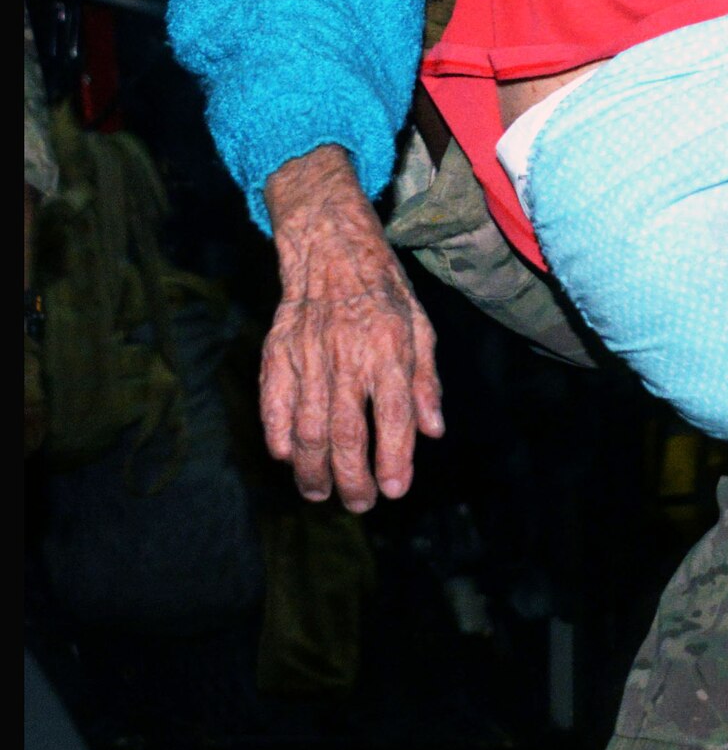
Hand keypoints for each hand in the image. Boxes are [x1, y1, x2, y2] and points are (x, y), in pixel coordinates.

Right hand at [262, 145, 443, 509]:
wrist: (330, 245)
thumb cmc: (383, 290)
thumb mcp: (421, 327)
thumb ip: (426, 382)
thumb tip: (432, 431)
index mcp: (390, 349)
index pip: (392, 416)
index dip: (393, 459)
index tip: (394, 490)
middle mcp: (348, 355)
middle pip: (346, 433)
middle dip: (351, 478)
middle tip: (359, 504)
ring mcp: (308, 354)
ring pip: (307, 427)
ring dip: (313, 469)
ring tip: (319, 493)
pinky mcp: (278, 351)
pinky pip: (274, 402)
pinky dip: (278, 434)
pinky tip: (288, 457)